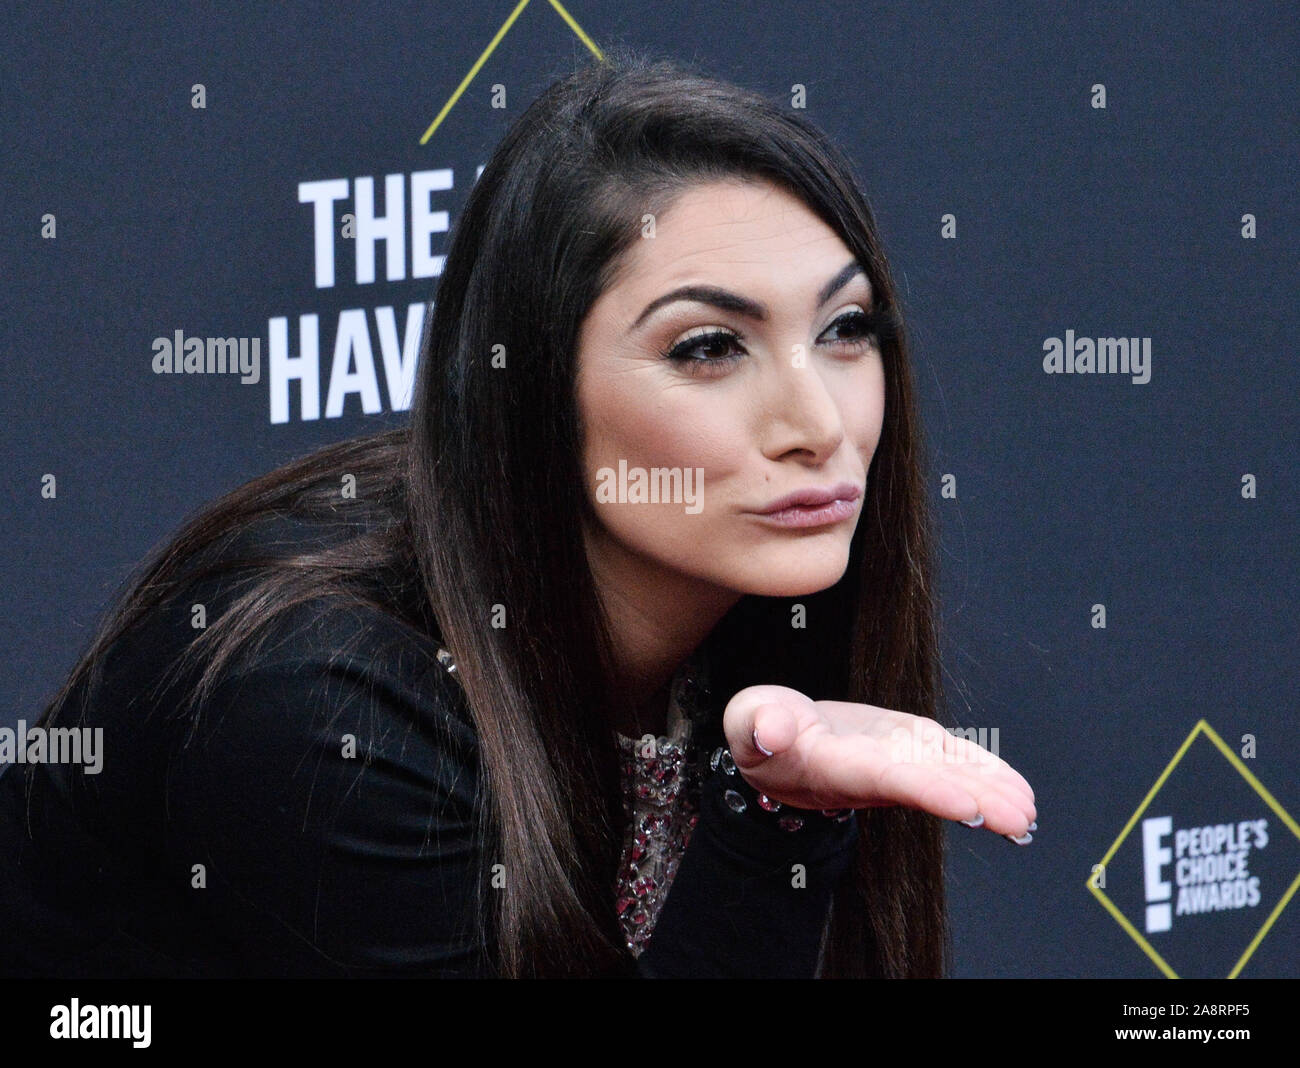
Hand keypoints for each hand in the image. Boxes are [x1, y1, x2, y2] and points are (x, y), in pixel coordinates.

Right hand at [722, 685, 1035, 838]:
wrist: (774, 736)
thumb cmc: (760, 730)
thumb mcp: (749, 721)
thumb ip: (760, 724)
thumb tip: (771, 730)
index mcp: (837, 767)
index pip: (888, 780)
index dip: (929, 791)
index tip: (967, 806)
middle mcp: (874, 773)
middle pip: (931, 789)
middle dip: (976, 804)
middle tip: (1020, 820)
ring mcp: (895, 762)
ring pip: (949, 777)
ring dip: (991, 793)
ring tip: (1028, 810)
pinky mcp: (906, 746)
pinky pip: (950, 760)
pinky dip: (984, 772)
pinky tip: (1015, 787)